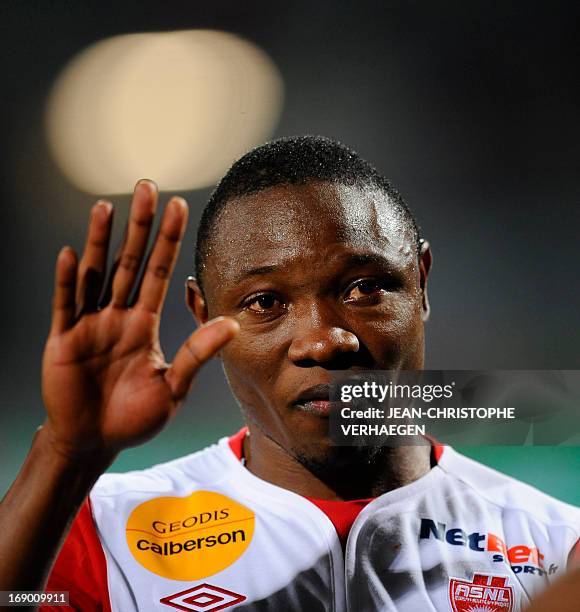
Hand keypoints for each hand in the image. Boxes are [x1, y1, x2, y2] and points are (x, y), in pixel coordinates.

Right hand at [41, 180, 238, 459]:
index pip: (160, 272)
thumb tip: (233, 323)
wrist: (95, 441)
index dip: (169, 240)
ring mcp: (89, 325)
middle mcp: (118, 316)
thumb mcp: (174, 386)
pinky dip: (68, 281)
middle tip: (147, 187)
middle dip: (140, 226)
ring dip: (100, 241)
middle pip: (130, 262)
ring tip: (106, 207)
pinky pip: (66, 305)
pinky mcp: (64, 340)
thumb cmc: (136, 416)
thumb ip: (198, 354)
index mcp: (144, 323)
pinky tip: (71, 255)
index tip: (179, 207)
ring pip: (96, 274)